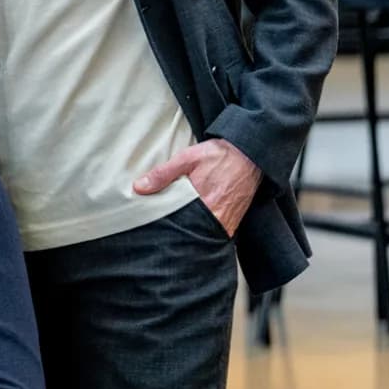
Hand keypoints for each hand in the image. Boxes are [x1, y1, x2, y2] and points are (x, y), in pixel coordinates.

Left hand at [134, 138, 260, 235]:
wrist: (249, 154)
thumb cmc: (219, 155)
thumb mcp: (187, 159)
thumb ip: (162, 174)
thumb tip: (138, 187)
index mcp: (204, 203)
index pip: (179, 224)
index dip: (165, 227)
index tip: (153, 228)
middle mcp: (218, 216)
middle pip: (191, 232)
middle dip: (177, 233)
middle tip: (163, 233)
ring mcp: (228, 220)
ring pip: (203, 234)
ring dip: (191, 232)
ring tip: (177, 230)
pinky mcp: (234, 220)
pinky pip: (216, 232)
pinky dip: (204, 230)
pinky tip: (194, 227)